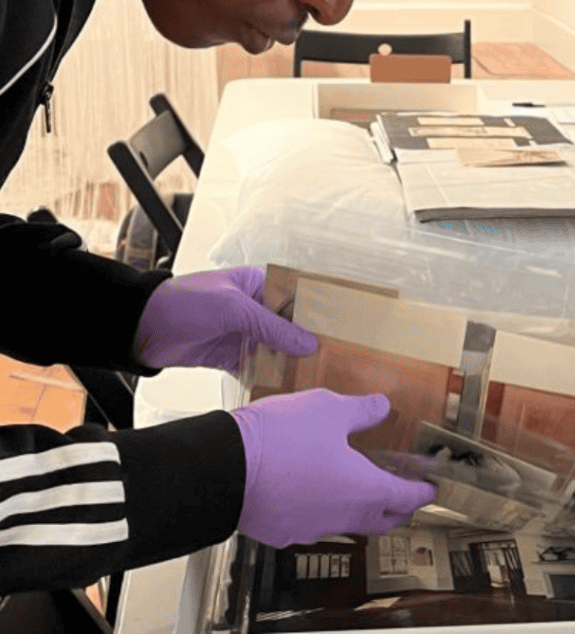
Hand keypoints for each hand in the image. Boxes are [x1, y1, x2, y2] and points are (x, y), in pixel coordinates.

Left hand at [133, 267, 317, 371]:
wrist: (140, 328)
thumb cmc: (185, 303)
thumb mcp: (234, 309)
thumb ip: (272, 327)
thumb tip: (309, 343)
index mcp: (256, 284)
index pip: (293, 297)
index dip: (314, 312)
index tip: (338, 330)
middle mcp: (251, 308)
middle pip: (286, 326)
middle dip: (304, 342)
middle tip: (331, 359)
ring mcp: (240, 333)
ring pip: (272, 349)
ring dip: (287, 362)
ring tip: (313, 377)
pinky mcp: (228, 356)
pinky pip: (254, 367)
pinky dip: (266, 377)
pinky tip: (284, 388)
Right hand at [232, 390, 436, 546]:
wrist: (225, 470)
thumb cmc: (282, 438)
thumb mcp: (329, 409)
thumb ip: (361, 410)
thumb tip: (382, 406)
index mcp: (363, 490)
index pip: (405, 499)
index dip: (422, 492)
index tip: (431, 488)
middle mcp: (342, 517)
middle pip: (381, 520)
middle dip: (398, 508)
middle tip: (406, 493)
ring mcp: (311, 528)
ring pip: (348, 524)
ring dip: (362, 509)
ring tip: (362, 487)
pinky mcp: (284, 531)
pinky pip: (316, 524)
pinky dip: (327, 510)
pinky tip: (318, 490)